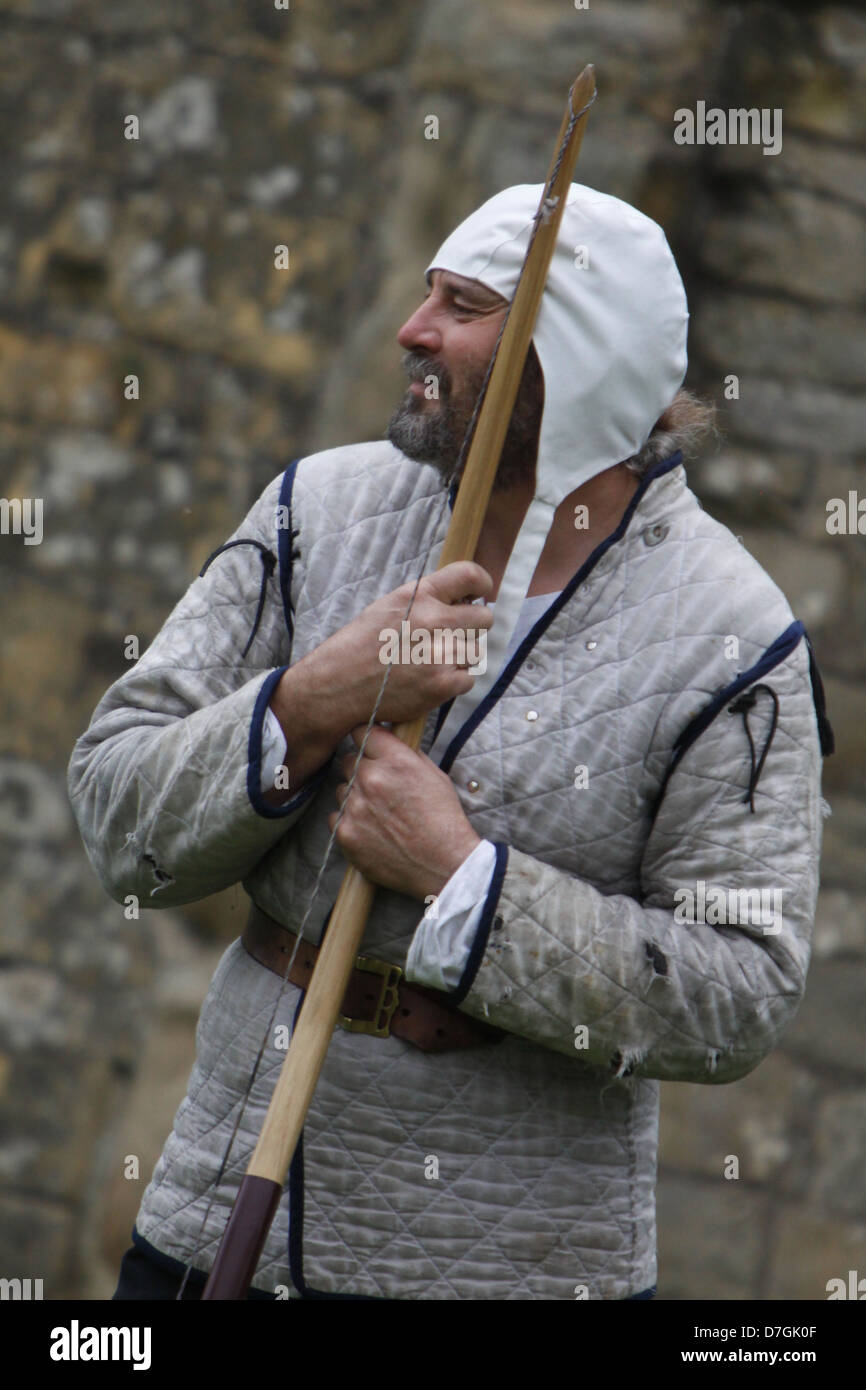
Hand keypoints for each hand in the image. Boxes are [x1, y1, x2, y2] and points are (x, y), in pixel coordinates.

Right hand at [319, 560, 494, 728]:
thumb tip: (463, 598)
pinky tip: (429, 680)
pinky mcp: (443, 684)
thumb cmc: (362, 644)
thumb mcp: (390, 605)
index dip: (483, 584)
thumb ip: (427, 599)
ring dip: (461, 657)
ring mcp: (441, 653)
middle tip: (450, 637)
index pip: (470, 575)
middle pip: (484, 617)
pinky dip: (453, 682)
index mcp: (420, 595)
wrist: (339, 683)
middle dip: (472, 627)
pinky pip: (469, 678)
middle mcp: (433, 620)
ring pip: (476, 650)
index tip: (482, 593)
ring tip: (432, 662)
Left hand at [327, 724, 481, 900]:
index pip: (362, 732)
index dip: (366, 739)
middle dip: (361, 769)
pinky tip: (370, 830)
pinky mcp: (346, 833)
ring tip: (378, 813)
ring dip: (354, 796)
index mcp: (395, 761)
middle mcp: (371, 780)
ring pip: (341, 790)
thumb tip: (387, 740)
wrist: (444, 864)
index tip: (368, 746)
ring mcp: (356, 807)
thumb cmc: (443, 820)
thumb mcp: (434, 775)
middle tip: (378, 786)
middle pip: (348, 760)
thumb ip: (406, 754)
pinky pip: (335, 817)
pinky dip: (349, 821)